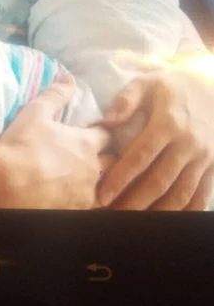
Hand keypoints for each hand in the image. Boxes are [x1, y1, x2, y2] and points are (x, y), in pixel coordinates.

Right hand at [0, 81, 113, 209]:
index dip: (104, 132)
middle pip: (113, 163)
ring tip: (90, 182)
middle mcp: (92, 170)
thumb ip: (56, 94)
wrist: (3, 186)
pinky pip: (91, 209)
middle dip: (110, 158)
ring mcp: (85, 195)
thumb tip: (69, 78)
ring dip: (101, 184)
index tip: (100, 131)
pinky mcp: (75, 214)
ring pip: (105, 189)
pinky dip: (88, 203)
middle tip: (101, 156)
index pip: (107, 135)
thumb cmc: (20, 146)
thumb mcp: (36, 113)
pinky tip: (79, 202)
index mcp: (86, 144)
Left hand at [98, 66, 213, 210]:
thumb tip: (107, 121)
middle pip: (159, 181)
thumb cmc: (174, 87)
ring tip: (133, 223)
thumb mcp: (149, 82)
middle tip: (112, 216)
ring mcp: (203, 158)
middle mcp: (187, 144)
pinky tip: (166, 221)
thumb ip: (127, 99)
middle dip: (134, 202)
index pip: (141, 156)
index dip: (121, 177)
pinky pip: (200, 195)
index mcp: (168, 123)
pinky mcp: (213, 166)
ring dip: (157, 212)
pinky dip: (185, 212)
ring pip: (180, 194)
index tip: (103, 195)